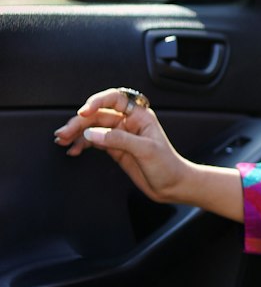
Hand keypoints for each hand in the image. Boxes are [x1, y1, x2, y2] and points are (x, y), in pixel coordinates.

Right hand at [54, 86, 193, 203]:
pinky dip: (82, 144)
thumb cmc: (168, 166)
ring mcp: (120, 135)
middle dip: (80, 122)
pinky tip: (73, 149)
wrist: (173, 186)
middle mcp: (128, 122)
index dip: (97, 101)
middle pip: (99, 115)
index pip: (115, 99)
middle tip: (64, 133)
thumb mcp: (145, 150)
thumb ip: (118, 140)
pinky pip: (94, 141)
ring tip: (62, 140)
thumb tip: (91, 133)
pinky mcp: (115, 149)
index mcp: (140, 115)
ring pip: (93, 128)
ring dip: (77, 133)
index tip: (83, 111)